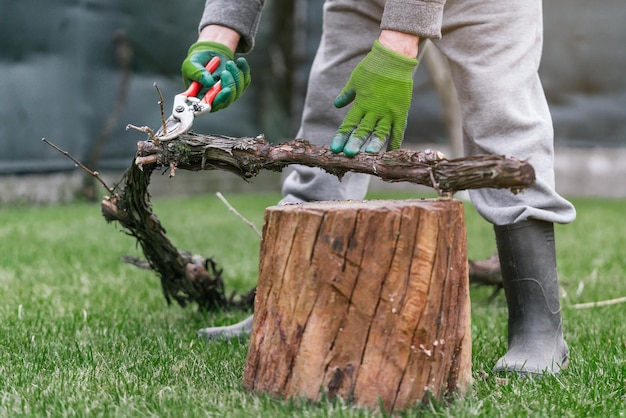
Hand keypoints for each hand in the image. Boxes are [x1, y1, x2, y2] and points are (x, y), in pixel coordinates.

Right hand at [181, 41, 250, 111]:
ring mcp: (229, 93)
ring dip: (236, 75)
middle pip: (228, 99)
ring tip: (229, 63)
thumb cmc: (196, 63)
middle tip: (225, 71)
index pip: (213, 106)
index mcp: (202, 97)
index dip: (220, 100)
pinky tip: (240, 61)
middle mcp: (216, 98)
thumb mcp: (191, 65)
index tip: (227, 89)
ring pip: (238, 90)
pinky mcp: (239, 85)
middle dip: (229, 84)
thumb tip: (209, 82)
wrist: (208, 54)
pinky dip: (244, 70)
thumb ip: (197, 74)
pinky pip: (246, 80)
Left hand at [331, 40, 416, 155]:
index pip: (349, 124)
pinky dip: (395, 142)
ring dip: (374, 144)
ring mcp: (389, 112)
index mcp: (361, 103)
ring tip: (369, 155)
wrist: (394, 57)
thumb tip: (336, 104)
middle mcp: (374, 110)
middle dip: (355, 143)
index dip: (341, 137)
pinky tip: (390, 152)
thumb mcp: (355, 79)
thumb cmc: (373, 67)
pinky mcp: (401, 112)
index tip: (335, 149)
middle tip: (348, 155)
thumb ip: (347, 94)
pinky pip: (398, 130)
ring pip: (380, 133)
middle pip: (363, 130)